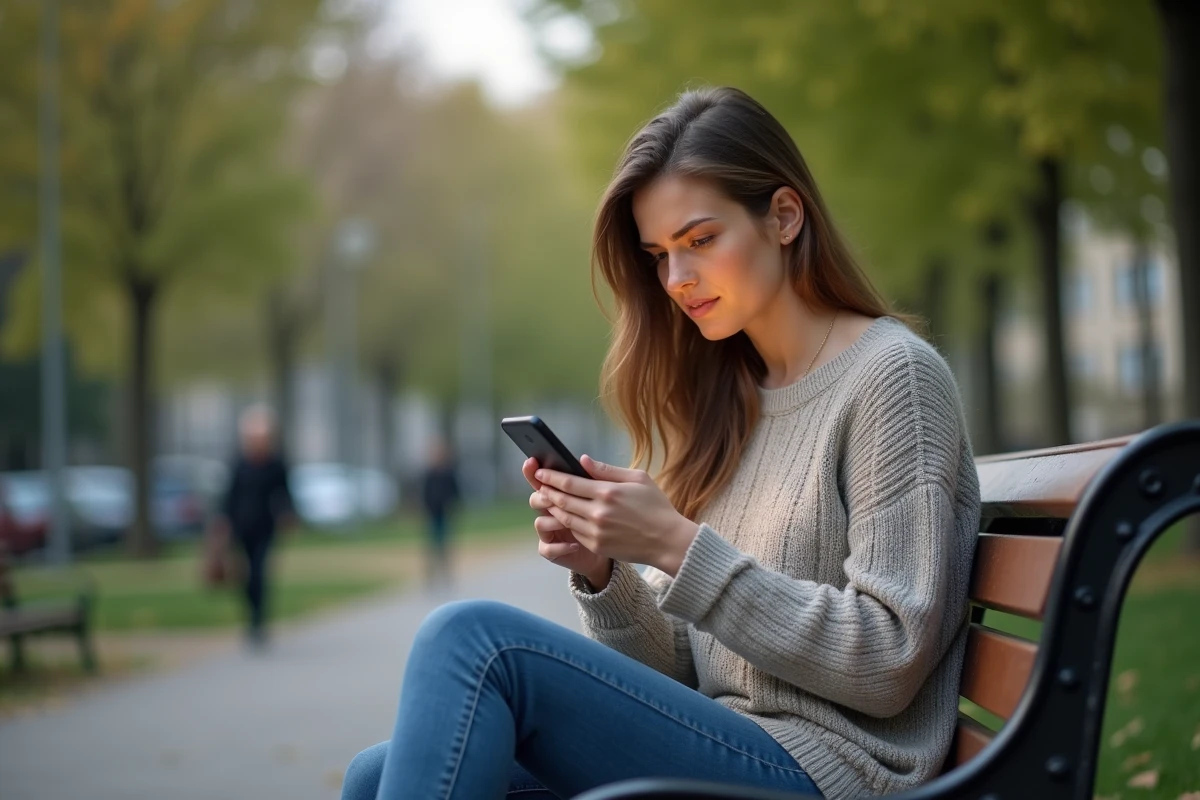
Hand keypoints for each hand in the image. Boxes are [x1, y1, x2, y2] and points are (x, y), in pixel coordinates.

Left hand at [533, 455, 699, 576]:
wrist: (667, 541)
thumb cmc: (656, 506)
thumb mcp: (638, 479)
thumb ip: (607, 470)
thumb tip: (582, 460)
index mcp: (607, 492)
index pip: (569, 482)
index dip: (551, 477)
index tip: (540, 471)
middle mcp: (598, 512)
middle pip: (562, 500)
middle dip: (547, 490)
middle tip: (538, 484)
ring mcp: (596, 531)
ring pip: (565, 517)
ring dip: (553, 507)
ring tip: (547, 498)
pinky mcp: (597, 546)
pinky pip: (574, 532)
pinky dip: (566, 522)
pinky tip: (564, 515)